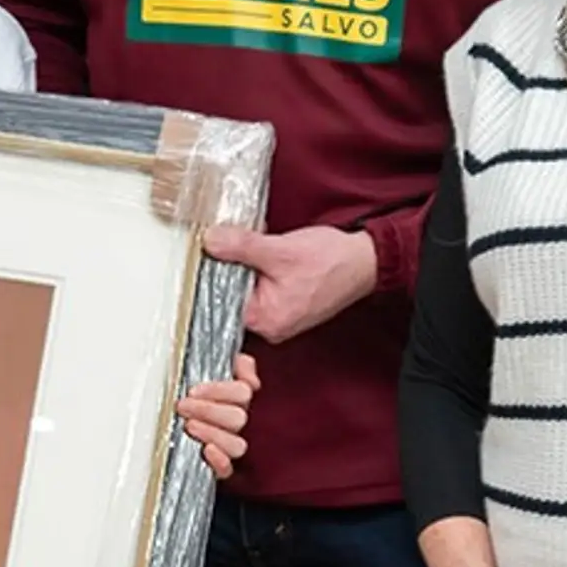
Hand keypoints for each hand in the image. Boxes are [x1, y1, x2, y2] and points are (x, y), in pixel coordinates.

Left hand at [177, 353, 260, 478]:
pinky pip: (228, 469)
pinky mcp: (222, 467)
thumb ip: (236, 365)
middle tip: (183, 406)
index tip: (193, 390)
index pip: (243, 391)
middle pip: (238, 418)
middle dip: (208, 410)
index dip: (219, 390)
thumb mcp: (214, 373)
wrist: (180, 427)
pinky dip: (220, 461)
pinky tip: (207, 451)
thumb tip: (242, 362)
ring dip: (213, 434)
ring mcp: (232, 445)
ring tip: (190, 426)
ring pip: (237, 444)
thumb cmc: (197, 398)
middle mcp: (240, 422)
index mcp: (239, 398)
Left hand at [203, 224, 378, 344]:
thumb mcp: (280, 249)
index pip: (219, 304)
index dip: (208, 275)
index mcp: (266, 320)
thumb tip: (210, 241)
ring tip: (243, 245)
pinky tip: (259, 252)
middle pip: (229, 297)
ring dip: (241, 267)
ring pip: (244, 289)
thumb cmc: (332, 261)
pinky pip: (258, 287)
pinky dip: (255, 269)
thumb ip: (241, 247)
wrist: (366, 260)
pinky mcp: (284, 303)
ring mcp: (278, 316)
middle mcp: (270, 325)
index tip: (201, 254)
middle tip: (221, 242)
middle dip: (224, 269)